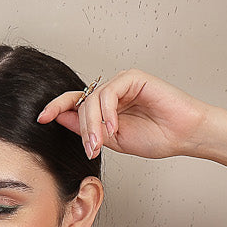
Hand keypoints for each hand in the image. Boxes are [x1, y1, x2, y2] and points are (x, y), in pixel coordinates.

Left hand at [38, 68, 210, 162]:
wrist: (185, 135)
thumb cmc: (157, 138)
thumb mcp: (115, 140)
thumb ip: (89, 130)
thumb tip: (60, 119)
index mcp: (106, 107)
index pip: (75, 104)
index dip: (57, 109)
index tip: (41, 119)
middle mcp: (112, 92)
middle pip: (81, 104)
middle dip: (82, 129)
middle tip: (92, 148)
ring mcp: (122, 83)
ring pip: (93, 99)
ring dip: (93, 123)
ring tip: (102, 142)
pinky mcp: (133, 78)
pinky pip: (109, 92)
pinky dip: (108, 110)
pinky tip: (115, 126)